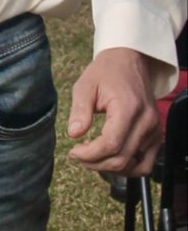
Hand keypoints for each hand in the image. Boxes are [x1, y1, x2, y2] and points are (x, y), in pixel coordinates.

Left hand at [67, 47, 161, 174]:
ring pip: (134, 166)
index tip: (74, 151)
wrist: (130, 62)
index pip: (111, 144)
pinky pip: (146, 164)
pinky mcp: (156, 136)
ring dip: (110, 168)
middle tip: (78, 155)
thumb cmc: (106, 72)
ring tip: (92, 156)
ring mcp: (154, 131)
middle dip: (95, 163)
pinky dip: (128, 168)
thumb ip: (80, 110)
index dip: (90, 154)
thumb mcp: (85, 85)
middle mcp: (146, 122)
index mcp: (128, 108)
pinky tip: (110, 158)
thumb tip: (74, 134)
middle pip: (121, 159)